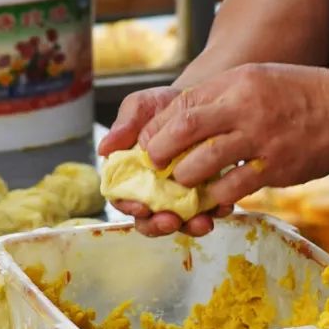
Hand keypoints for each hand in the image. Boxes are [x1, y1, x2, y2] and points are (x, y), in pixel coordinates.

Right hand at [100, 82, 221, 238]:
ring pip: (182, 221)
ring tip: (203, 221)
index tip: (141, 208)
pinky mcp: (206, 194)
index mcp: (131, 175)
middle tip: (172, 221)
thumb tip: (104, 148)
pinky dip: (216, 211)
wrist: (199, 101)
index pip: (124, 199)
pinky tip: (224, 205)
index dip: (130, 207)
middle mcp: (154, 191)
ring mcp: (181, 196)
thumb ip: (124, 126)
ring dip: (190, 226)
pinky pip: (211, 210)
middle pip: (151, 220)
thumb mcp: (141, 107)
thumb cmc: (163, 106)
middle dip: (160, 225)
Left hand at [141, 63, 328, 209]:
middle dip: (161, 151)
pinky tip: (213, 196)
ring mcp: (262, 139)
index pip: (183, 104)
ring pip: (204, 162)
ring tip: (182, 182)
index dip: (159, 127)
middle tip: (155, 165)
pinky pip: (234, 187)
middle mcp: (247, 108)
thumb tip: (181, 118)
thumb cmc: (300, 93)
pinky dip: (217, 194)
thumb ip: (222, 95)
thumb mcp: (258, 78)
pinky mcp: (276, 168)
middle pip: (186, 130)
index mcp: (239, 82)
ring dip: (185, 176)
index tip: (149, 142)